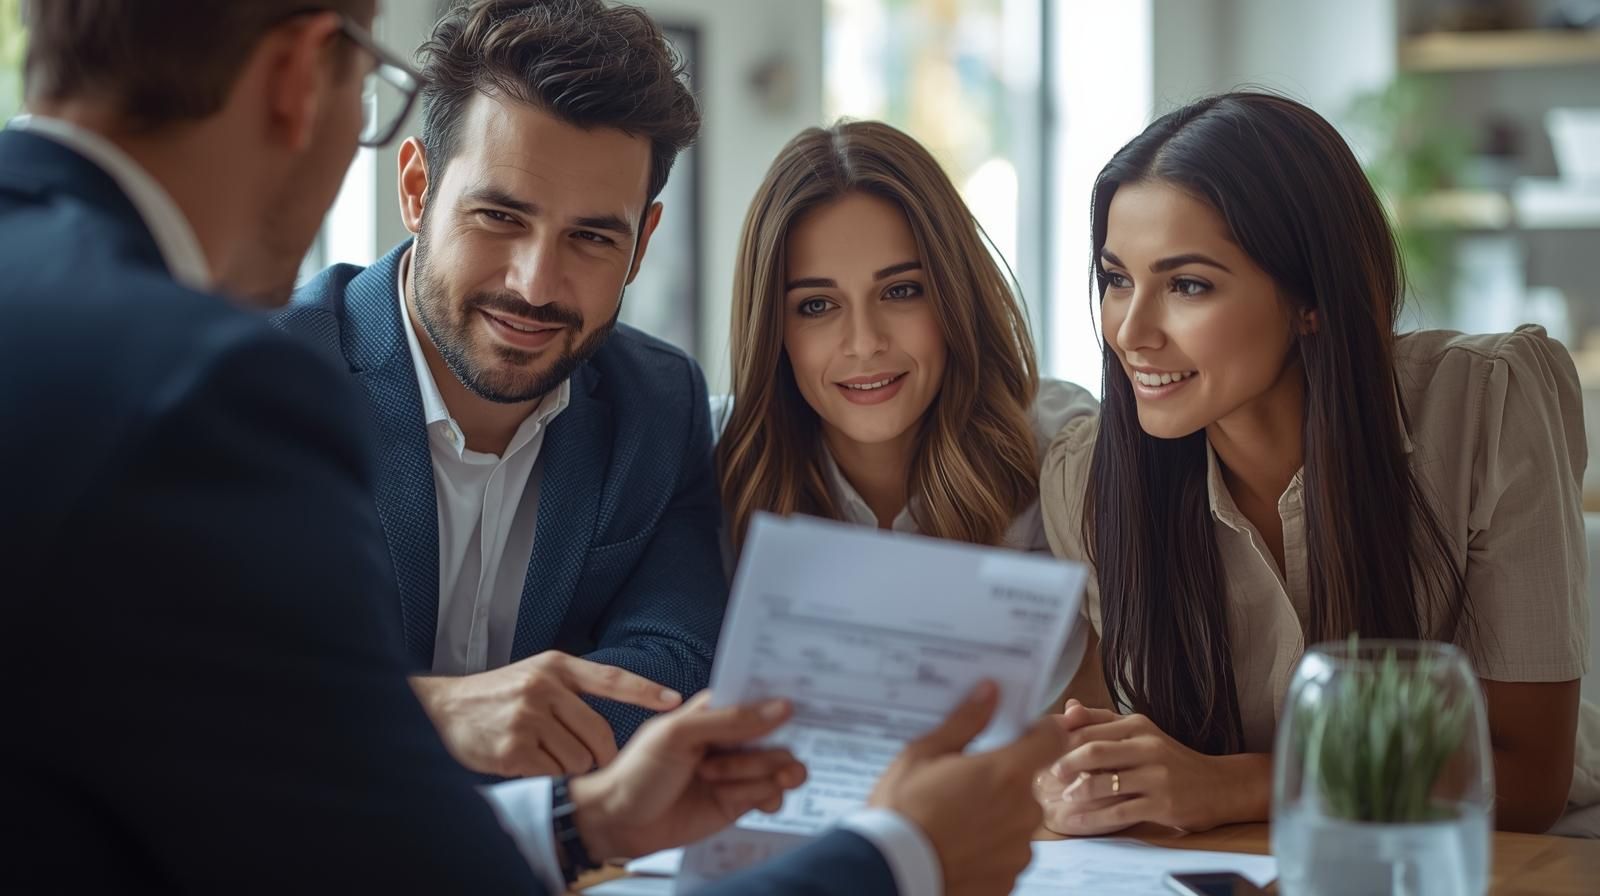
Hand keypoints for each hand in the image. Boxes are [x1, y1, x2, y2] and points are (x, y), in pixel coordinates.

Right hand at [410, 652, 682, 776]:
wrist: (445, 708)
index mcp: (555, 666)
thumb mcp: (538, 673)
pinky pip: (552, 774)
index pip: (612, 678)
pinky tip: (528, 762)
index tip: (675, 702)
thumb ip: (575, 686)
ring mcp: (527, 718)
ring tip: (545, 754)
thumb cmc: (499, 695)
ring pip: (578, 758)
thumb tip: (628, 700)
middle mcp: (544, 688)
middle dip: (601, 754)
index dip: (646, 692)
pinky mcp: (513, 749)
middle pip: (600, 733)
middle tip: (590, 759)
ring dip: (570, 766)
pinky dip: (547, 776)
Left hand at [568, 692, 805, 860]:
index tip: (803, 705)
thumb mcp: (678, 735)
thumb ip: (730, 721)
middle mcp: (730, 738)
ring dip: (758, 775)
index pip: (758, 697)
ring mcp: (737, 770)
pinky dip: (772, 797)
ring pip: (777, 765)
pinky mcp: (739, 801)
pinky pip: (773, 794)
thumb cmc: (638, 771)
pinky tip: (759, 802)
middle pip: (775, 735)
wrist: (620, 822)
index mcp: (715, 711)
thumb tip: (782, 707)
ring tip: (723, 785)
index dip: (782, 700)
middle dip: (761, 752)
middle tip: (717, 767)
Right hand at [869, 681, 1066, 895]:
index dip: (1040, 732)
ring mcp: (1018, 850)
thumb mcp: (923, 754)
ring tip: (954, 821)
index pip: (1052, 739)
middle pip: (1026, 784)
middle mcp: (1023, 812)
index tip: (1022, 734)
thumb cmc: (902, 811)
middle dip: (1002, 781)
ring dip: (996, 818)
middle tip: (962, 786)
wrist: (889, 872)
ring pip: (1016, 821)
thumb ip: (965, 722)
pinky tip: (957, 847)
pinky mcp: (1009, 880)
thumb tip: (989, 692)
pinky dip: (988, 850)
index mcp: (1006, 773)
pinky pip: (1006, 854)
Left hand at [1034, 700, 1269, 834]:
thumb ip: (1103, 721)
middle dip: (1061, 765)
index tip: (1037, 751)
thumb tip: (1068, 708)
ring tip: (1057, 800)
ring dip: (1074, 794)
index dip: (1058, 741)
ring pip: (1103, 784)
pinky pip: (1118, 812)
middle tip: (1042, 777)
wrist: (1219, 785)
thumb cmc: (1171, 760)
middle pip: (1092, 752)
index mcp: (1137, 724)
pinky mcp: (1161, 804)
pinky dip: (1091, 819)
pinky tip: (1075, 822)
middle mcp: (1146, 746)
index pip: (1088, 728)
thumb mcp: (1140, 733)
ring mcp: (1155, 776)